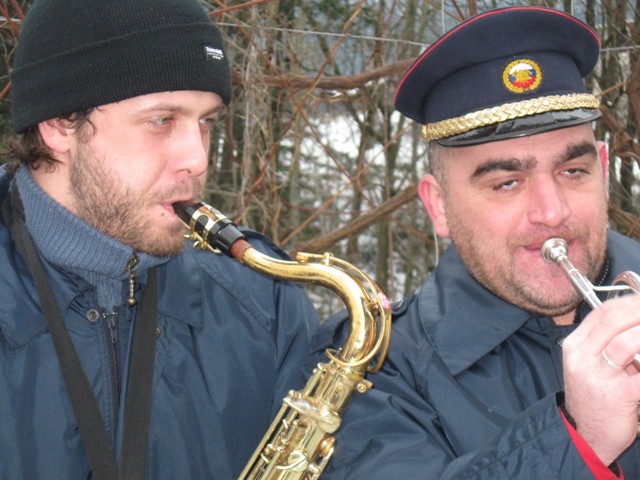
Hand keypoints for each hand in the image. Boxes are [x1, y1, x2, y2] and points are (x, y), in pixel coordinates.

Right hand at [562, 294, 639, 465]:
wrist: (584, 436)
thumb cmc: (595, 399)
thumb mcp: (592, 365)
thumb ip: (611, 343)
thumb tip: (638, 324)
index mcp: (576, 345)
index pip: (604, 312)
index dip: (632, 301)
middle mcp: (581, 356)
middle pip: (615, 320)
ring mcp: (596, 375)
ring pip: (627, 341)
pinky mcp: (615, 395)